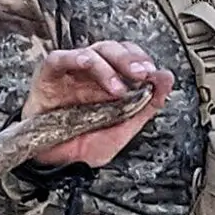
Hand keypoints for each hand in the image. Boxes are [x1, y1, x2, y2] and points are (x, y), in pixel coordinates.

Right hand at [20, 42, 173, 168]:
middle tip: (143, 74)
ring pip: (92, 51)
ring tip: (118, 88)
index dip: (141, 59)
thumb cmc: (84, 144)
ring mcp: (70, 72)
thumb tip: (167, 79)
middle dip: (130, 59)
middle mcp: (90, 73)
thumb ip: (145, 105)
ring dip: (108, 65)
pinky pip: (60, 58)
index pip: (128, 56)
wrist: (56, 164)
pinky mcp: (47, 76)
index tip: (155, 75)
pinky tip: (89, 65)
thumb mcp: (122, 129)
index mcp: (109, 81)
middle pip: (112, 50)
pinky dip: (76, 58)